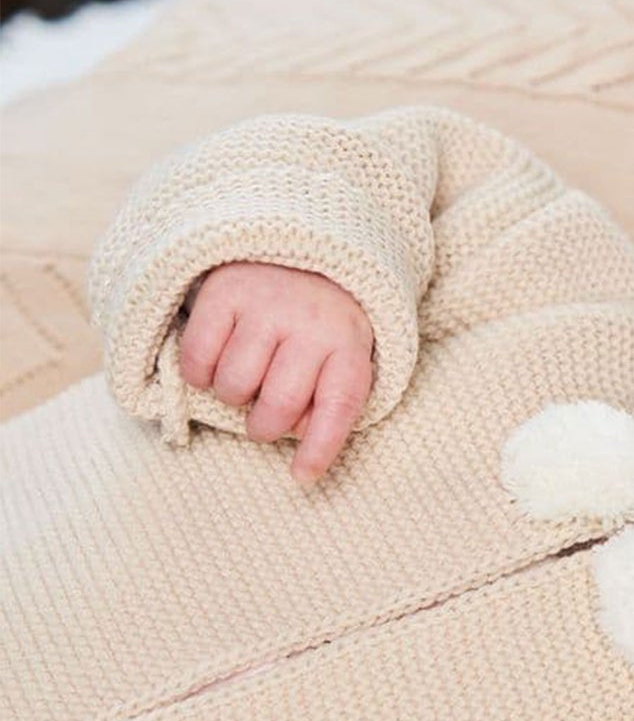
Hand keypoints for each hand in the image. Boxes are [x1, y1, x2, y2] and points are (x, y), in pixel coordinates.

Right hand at [178, 261, 373, 485]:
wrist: (302, 243)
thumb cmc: (323, 319)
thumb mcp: (346, 353)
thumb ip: (331, 399)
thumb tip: (302, 450)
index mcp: (349, 345)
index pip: (339, 407)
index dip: (319, 448)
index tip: (302, 477)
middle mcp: (311, 324)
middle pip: (278, 406)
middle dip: (264, 427)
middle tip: (263, 417)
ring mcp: (267, 305)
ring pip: (234, 386)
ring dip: (232, 397)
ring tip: (246, 377)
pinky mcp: (225, 291)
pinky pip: (198, 359)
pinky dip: (199, 374)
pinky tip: (216, 361)